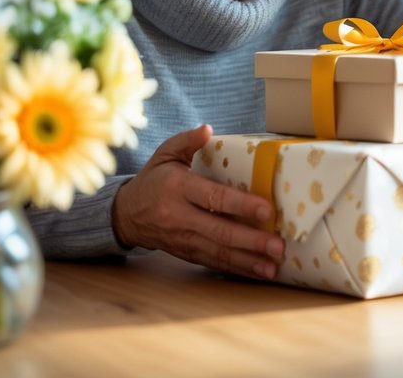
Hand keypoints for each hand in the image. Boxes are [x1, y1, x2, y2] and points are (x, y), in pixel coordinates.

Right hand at [112, 125, 284, 278]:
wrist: (125, 214)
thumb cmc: (153, 179)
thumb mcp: (165, 153)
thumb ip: (187, 140)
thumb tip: (208, 129)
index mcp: (178, 188)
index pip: (213, 198)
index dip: (241, 205)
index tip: (266, 210)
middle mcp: (179, 216)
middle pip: (219, 231)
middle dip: (251, 241)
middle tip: (278, 246)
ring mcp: (182, 238)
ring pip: (218, 252)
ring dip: (248, 261)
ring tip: (273, 267)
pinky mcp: (185, 253)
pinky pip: (213, 262)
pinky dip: (236, 269)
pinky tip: (257, 272)